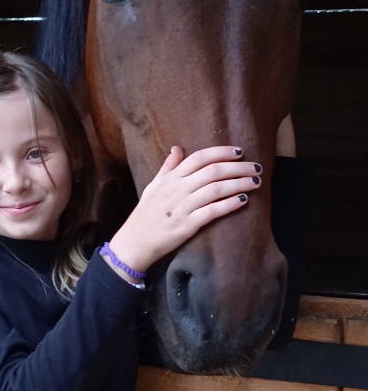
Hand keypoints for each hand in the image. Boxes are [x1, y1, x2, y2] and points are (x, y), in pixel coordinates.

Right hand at [107, 146, 261, 275]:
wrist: (135, 242)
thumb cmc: (145, 214)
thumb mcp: (153, 186)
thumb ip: (167, 167)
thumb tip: (177, 148)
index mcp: (170, 178)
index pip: (199, 158)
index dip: (221, 152)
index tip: (239, 152)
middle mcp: (177, 189)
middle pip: (213, 171)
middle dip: (238, 167)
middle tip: (256, 167)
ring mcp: (182, 207)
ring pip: (216, 189)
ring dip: (239, 183)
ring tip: (255, 182)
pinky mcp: (187, 225)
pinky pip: (213, 211)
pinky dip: (230, 204)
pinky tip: (244, 200)